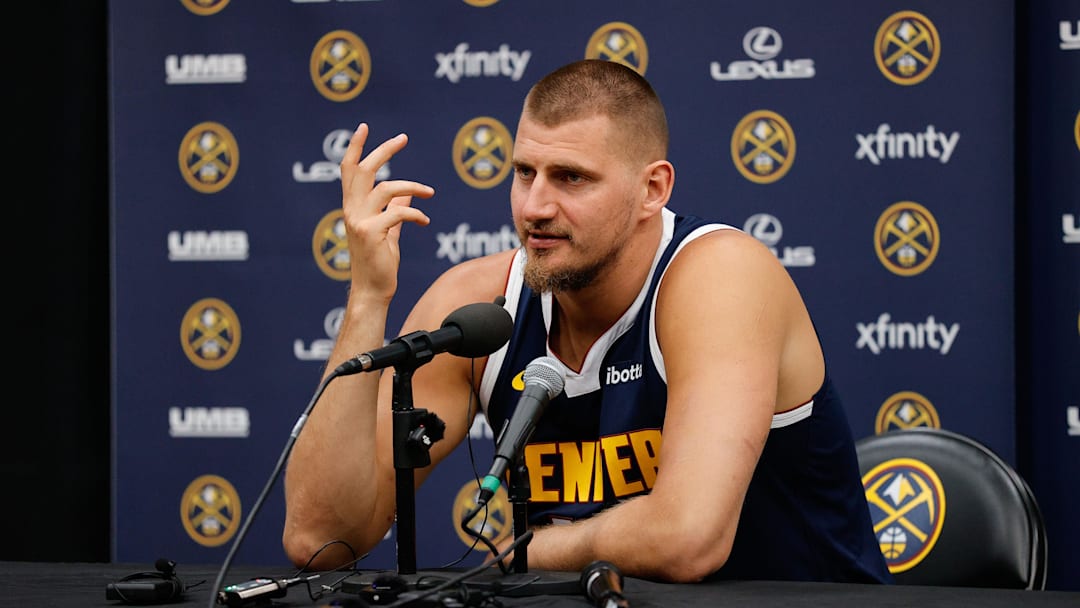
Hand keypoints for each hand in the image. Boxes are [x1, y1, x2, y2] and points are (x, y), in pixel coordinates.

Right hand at [340, 123, 435, 299]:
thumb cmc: (379, 262)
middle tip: (403, 138)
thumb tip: (410, 192)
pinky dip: (415, 214)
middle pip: (364, 170)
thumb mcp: (389, 230)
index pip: (349, 171)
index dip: (355, 148)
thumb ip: (397, 209)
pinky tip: (425, 221)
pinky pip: (398, 213)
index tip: (363, 127)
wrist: (373, 290)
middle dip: (383, 151)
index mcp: (353, 207)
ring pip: (385, 188)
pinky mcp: (371, 233)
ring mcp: (359, 221)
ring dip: (412, 186)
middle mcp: (352, 211)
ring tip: (429, 192)